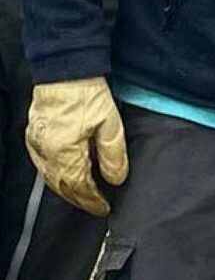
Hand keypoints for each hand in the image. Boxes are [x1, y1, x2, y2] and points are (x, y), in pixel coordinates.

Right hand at [26, 77, 127, 215]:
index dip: (93, 200)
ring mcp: (38, 147)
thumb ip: (113, 154)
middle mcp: (47, 155)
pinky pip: (43, 167)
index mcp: (66, 154)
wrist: (65, 71)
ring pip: (51, 179)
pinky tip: (65, 176)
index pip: (80, 188)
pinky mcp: (34, 138)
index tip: (105, 207)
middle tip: (95, 205)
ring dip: (67, 190)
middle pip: (63, 187)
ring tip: (84, 195)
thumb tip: (116, 179)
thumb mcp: (110, 123)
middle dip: (80, 199)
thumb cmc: (88, 93)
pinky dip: (55, 176)